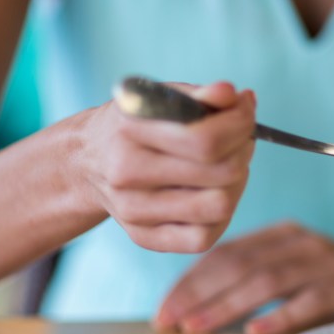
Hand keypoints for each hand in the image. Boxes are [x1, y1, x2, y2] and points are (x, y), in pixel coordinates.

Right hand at [80, 81, 255, 252]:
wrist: (86, 162)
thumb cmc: (135, 125)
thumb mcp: (159, 98)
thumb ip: (198, 95)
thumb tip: (233, 96)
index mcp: (130, 130)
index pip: (205, 139)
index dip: (240, 124)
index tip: (246, 109)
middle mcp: (126, 173)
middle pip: (220, 174)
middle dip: (243, 151)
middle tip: (240, 139)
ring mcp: (133, 211)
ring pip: (219, 207)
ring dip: (237, 184)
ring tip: (228, 166)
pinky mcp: (143, 237)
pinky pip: (203, 238)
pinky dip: (221, 216)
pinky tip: (213, 193)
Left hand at [153, 222, 333, 333]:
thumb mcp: (295, 272)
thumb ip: (256, 279)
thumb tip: (198, 308)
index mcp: (282, 235)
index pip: (225, 252)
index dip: (190, 280)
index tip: (164, 309)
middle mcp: (299, 243)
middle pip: (238, 264)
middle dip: (197, 293)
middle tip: (168, 321)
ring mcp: (323, 263)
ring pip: (264, 281)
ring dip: (226, 306)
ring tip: (196, 329)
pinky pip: (307, 302)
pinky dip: (279, 317)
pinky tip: (254, 333)